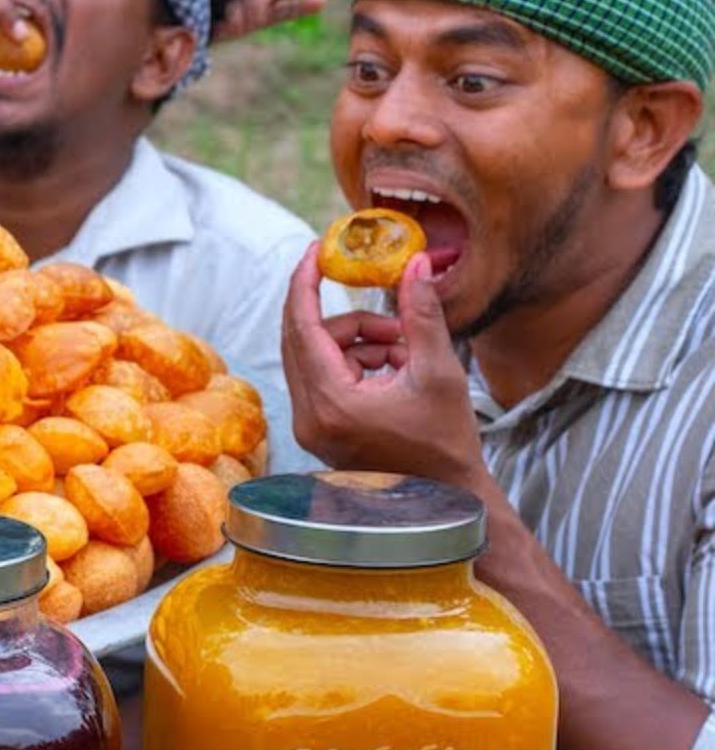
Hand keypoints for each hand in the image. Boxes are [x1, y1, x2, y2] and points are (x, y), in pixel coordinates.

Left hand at [279, 244, 485, 484]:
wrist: (447, 499)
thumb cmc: (447, 443)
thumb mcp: (440, 371)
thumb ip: (422, 314)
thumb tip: (414, 264)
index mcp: (331, 402)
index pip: (301, 326)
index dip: (305, 282)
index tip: (316, 250)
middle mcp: (308, 416)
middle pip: (306, 339)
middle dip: (351, 320)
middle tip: (393, 316)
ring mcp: (309, 426)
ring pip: (319, 356)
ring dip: (363, 343)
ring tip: (410, 356)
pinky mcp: (318, 430)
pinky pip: (326, 376)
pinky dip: (359, 364)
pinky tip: (398, 374)